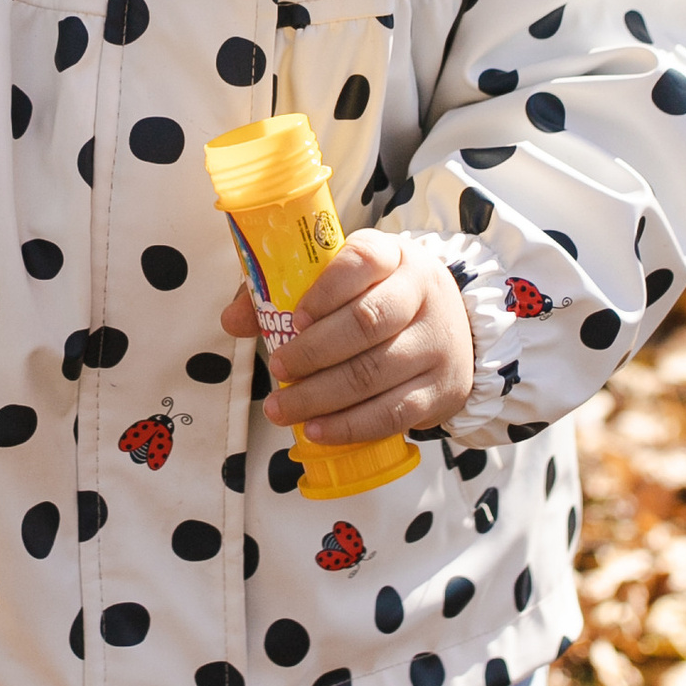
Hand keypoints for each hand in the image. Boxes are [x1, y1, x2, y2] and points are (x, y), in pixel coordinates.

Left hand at [222, 229, 476, 443]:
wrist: (453, 331)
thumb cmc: (376, 300)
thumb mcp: (339, 282)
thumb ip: (282, 293)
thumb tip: (232, 320)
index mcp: (393, 256)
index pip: (362, 261)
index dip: (325, 291)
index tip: (294, 318)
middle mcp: (424, 293)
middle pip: (367, 322)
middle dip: (313, 351)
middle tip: (277, 369)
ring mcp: (437, 343)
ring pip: (376, 373)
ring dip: (321, 396)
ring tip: (282, 409)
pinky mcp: (442, 389)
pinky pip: (393, 413)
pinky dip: (350, 425)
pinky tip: (317, 429)